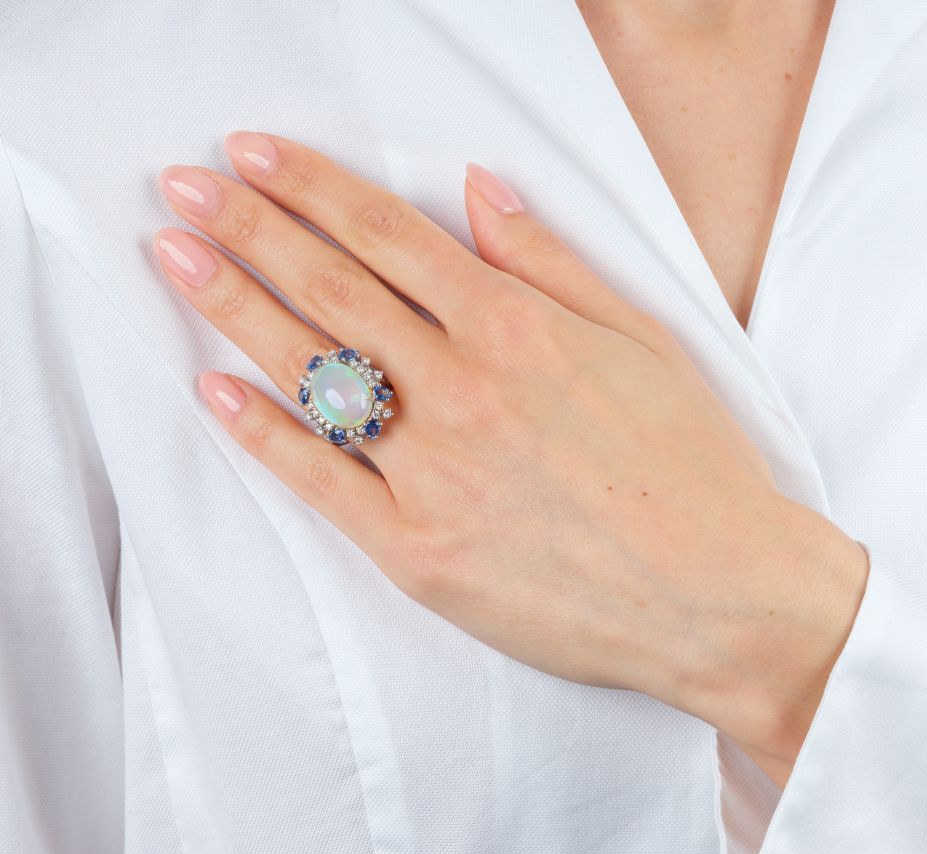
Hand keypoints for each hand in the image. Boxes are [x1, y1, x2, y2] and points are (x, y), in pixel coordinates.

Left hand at [154, 131, 868, 785]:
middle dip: (248, 226)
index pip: (388, 235)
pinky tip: (217, 390)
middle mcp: (463, 389)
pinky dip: (263, 433)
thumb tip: (479, 191)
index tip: (253, 155)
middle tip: (183, 187)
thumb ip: (551, 263)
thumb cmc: (691, 468)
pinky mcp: (416, 550)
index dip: (311, 187)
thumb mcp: (642, 341)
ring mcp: (432, 472)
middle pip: (332, 290)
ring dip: (234, 305)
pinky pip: (321, 482)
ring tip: (176, 256)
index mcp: (516, 330)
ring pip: (312, 373)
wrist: (717, 593)